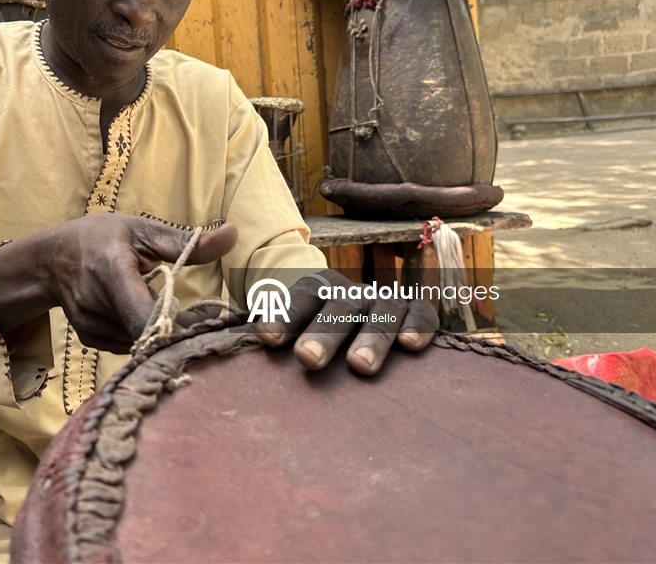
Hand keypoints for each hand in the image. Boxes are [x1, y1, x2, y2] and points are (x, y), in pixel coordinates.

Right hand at [0, 215, 237, 352]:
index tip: (208, 323)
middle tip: (208, 319)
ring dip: (162, 333)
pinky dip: (143, 334)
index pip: (146, 315)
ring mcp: (91, 326)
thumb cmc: (100, 237)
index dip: (178, 327)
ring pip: (141, 342)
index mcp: (112, 271)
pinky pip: (129, 344)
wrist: (51, 259)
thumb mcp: (141, 229)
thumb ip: (187, 242)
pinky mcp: (90, 339)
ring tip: (178, 313)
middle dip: (180, 330)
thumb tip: (233, 235)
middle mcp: (97, 303)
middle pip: (149, 333)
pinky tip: (146, 316)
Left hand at [255, 269, 437, 374]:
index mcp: (313, 290)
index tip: (267, 337)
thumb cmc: (308, 329)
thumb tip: (236, 352)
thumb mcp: (286, 327)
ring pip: (380, 311)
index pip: (297, 297)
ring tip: (359, 366)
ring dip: (370, 336)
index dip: (283, 315)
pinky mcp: (413, 310)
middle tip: (307, 358)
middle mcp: (348, 292)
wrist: (345, 305)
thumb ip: (270, 335)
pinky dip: (417, 325)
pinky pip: (420, 313)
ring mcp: (381, 300)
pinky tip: (411, 345)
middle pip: (337, 306)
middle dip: (323, 332)